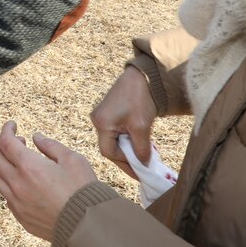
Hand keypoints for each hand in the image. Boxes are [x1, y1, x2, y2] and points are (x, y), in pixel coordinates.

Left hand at [0, 120, 97, 241]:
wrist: (87, 226)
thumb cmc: (83, 190)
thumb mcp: (72, 159)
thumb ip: (50, 146)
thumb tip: (36, 137)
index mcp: (29, 167)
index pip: (5, 142)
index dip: (6, 130)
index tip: (12, 125)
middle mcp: (17, 184)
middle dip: (5, 147)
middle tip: (21, 144)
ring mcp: (17, 203)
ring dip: (6, 167)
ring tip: (23, 165)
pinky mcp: (21, 218)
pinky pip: (7, 197)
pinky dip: (11, 186)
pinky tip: (27, 185)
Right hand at [91, 65, 157, 179]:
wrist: (144, 76)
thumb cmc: (140, 98)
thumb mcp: (141, 127)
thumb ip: (141, 149)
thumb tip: (144, 165)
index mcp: (102, 123)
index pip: (109, 152)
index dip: (125, 163)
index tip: (141, 170)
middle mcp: (99, 119)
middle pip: (111, 147)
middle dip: (128, 157)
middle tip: (145, 165)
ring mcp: (104, 115)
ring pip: (116, 140)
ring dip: (131, 148)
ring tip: (147, 154)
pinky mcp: (112, 112)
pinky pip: (119, 132)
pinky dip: (131, 140)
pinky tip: (143, 142)